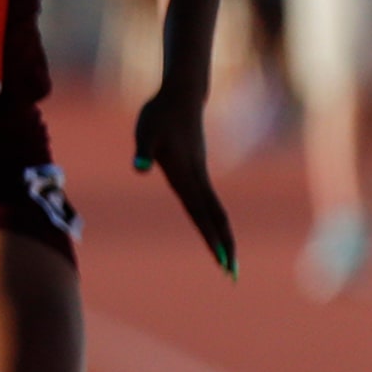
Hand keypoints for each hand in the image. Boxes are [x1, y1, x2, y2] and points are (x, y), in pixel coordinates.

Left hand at [133, 85, 238, 276]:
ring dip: (222, 236)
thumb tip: (139, 168)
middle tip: (232, 274)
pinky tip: (215, 231)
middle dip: (223, 246)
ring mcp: (200, 175)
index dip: (209, 236)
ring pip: (215, 211)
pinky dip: (215, 220)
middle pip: (214, 218)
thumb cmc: (160, 115)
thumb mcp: (145, 133)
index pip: (199, 212)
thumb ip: (143, 152)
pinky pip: (210, 202)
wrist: (181, 97)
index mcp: (185, 175)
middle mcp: (197, 179)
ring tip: (228, 261)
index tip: (220, 259)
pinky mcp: (198, 171)